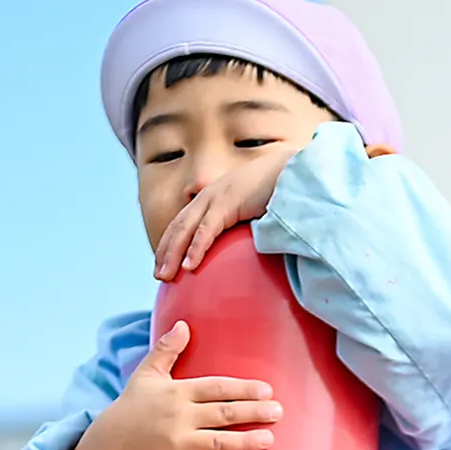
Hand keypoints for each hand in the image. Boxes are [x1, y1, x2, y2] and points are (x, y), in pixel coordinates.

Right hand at [55, 321, 281, 449]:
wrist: (110, 442)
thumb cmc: (132, 405)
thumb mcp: (147, 373)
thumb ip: (167, 349)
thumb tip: (183, 324)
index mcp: (178, 393)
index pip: (217, 388)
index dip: (243, 388)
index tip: (267, 390)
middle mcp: (180, 418)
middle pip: (224, 414)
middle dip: (253, 412)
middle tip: (279, 412)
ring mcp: (177, 445)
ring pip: (218, 443)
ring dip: (245, 442)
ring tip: (269, 439)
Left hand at [154, 151, 290, 279]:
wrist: (292, 172)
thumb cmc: (279, 194)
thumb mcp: (254, 214)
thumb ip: (243, 232)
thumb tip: (243, 259)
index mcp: (213, 199)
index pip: (184, 222)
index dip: (171, 243)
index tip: (164, 265)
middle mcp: (210, 197)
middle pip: (178, 227)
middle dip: (165, 251)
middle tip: (159, 277)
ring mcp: (217, 198)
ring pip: (185, 229)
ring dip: (173, 254)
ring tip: (166, 277)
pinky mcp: (228, 203)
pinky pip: (207, 230)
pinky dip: (195, 249)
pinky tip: (188, 267)